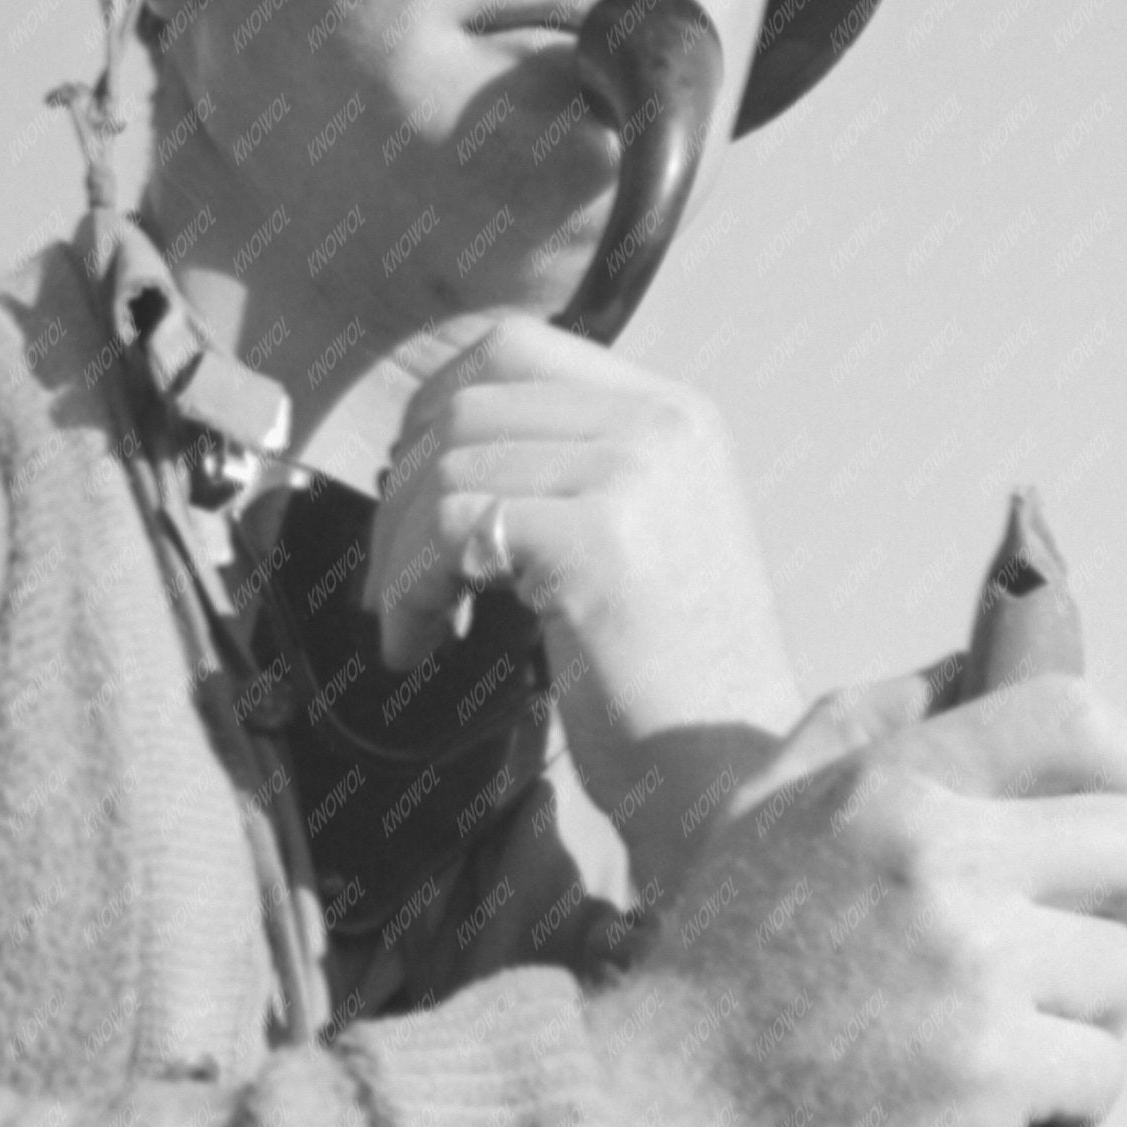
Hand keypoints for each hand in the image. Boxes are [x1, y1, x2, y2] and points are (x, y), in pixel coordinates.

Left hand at [362, 317, 799, 812]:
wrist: (732, 779)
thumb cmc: (667, 686)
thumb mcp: (634, 542)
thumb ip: (564, 476)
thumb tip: (432, 448)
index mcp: (675, 415)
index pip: (515, 347)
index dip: (436, 410)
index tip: (412, 494)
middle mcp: (663, 424)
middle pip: (468, 402)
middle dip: (403, 491)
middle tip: (394, 578)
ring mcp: (635, 473)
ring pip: (448, 467)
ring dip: (400, 555)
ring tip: (415, 624)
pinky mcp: (598, 537)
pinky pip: (451, 528)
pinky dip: (411, 590)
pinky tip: (421, 645)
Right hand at [584, 666, 1126, 1126]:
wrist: (656, 1115)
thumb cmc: (718, 964)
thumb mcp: (764, 808)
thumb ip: (865, 723)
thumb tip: (973, 664)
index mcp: (892, 784)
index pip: (1080, 725)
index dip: (1117, 777)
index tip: (1092, 838)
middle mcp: (940, 860)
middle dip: (1120, 909)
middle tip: (1063, 961)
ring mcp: (972, 969)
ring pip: (1125, 971)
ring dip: (1084, 1019)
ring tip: (1008, 1049)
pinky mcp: (990, 1073)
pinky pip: (1105, 1074)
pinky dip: (1069, 1110)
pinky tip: (1003, 1120)